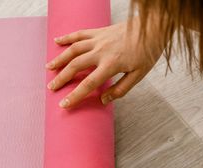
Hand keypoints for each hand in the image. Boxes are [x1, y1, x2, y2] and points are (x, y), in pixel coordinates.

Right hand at [46, 18, 162, 107]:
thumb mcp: (138, 75)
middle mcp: (101, 51)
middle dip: (62, 78)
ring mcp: (99, 40)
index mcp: (111, 64)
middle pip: (75, 66)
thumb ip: (120, 89)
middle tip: (52, 88)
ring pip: (73, 49)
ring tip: (49, 68)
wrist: (153, 27)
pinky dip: (67, 38)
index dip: (75, 95)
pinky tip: (57, 41)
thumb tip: (103, 100)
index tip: (64, 104)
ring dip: (60, 59)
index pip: (89, 84)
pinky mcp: (99, 31)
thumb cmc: (147, 52)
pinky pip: (79, 34)